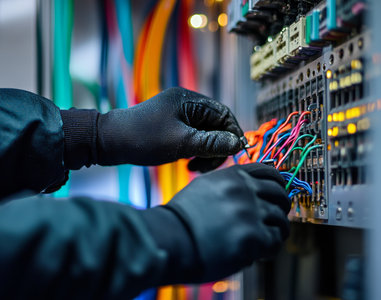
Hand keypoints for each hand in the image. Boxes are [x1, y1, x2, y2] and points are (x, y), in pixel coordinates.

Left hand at [97, 87, 243, 171]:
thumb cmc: (145, 139)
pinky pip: (192, 136)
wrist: (110, 141)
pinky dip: (194, 150)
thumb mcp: (183, 143)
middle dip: (216, 146)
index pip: (224, 114)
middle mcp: (186, 103)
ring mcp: (178, 114)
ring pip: (204, 133)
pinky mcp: (171, 124)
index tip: (235, 153)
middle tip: (208, 166)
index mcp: (190, 101)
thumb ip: (213, 143)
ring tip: (195, 167)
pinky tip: (187, 163)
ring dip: (205, 151)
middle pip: (215, 125)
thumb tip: (237, 143)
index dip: (233, 133)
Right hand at [147, 163, 290, 282]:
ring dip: (277, 231)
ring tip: (266, 241)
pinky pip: (275, 241)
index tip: (278, 194)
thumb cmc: (181, 219)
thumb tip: (250, 194)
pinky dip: (270, 249)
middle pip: (280, 194)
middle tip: (275, 220)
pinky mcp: (253, 237)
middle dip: (281, 207)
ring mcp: (250, 212)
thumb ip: (228, 186)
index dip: (278, 184)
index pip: (268, 171)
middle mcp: (244, 190)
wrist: (169, 239)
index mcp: (233, 176)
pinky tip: (260, 254)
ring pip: (280, 219)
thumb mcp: (204, 188)